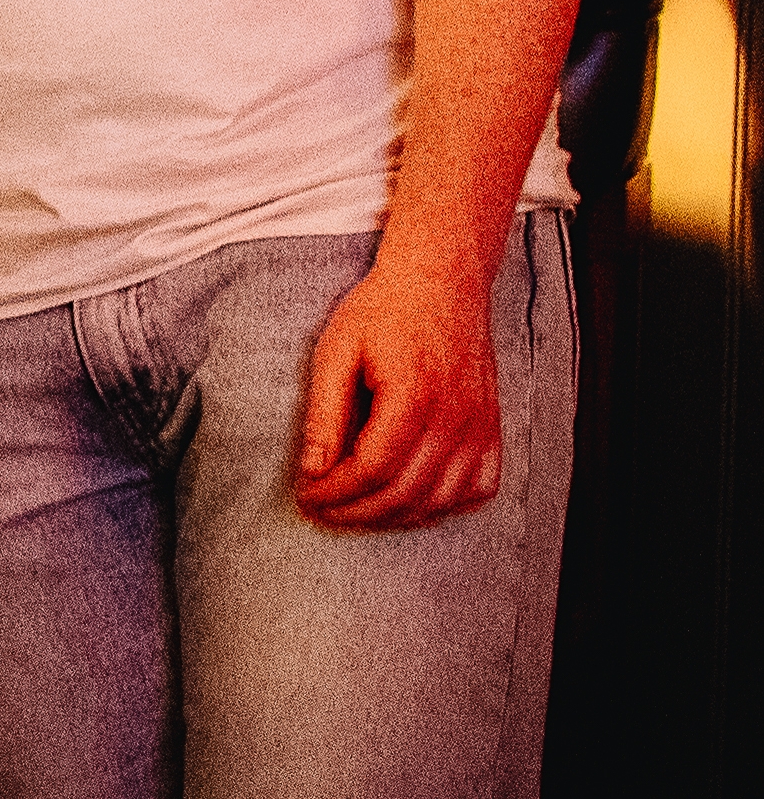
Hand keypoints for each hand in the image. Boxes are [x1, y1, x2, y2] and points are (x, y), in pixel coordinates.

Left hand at [289, 246, 507, 528]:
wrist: (441, 281)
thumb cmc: (383, 311)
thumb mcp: (336, 351)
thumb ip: (325, 414)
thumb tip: (312, 471)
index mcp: (414, 396)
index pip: (373, 470)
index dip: (335, 493)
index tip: (305, 496)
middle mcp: (457, 418)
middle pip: (405, 493)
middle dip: (355, 512)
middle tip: (319, 510)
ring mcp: (481, 427)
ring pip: (441, 500)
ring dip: (393, 517)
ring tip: (353, 510)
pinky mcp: (493, 430)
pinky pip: (479, 489)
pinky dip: (442, 506)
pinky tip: (407, 500)